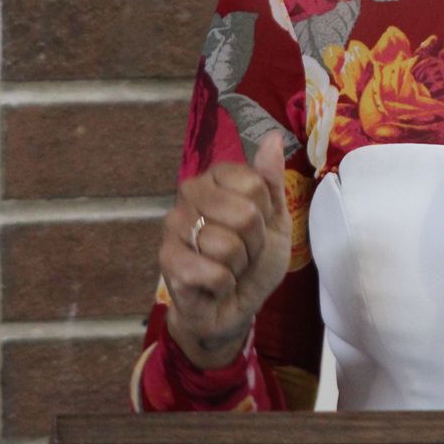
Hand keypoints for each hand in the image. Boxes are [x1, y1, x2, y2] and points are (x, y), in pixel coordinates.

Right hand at [159, 133, 292, 369]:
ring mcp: (174, 225)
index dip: (265, 213)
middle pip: (245, 213)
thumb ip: (271, 180)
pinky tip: (215, 285)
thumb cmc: (254, 260)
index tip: (258, 226)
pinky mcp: (167, 260)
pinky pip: (213, 271)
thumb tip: (273, 137)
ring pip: (228, 244)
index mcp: (217, 178)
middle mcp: (189, 193)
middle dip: (254, 242)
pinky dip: (224, 284)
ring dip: (239, 265)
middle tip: (244, 251)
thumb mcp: (275, 219)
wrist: (233, 305)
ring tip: (229, 267)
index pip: (255, 183)